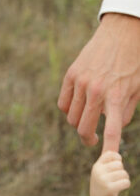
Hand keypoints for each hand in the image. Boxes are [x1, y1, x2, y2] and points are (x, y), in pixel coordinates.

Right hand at [58, 13, 139, 147]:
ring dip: (78, 123)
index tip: (107, 160)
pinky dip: (68, 109)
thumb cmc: (134, 62)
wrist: (122, 34)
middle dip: (88, 139)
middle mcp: (96, 91)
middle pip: (82, 128)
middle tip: (93, 140)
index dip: (108, 148)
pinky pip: (63, 102)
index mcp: (116, 97)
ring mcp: (81, 82)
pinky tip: (78, 107)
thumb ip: (126, 111)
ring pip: (70, 117)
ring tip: (86, 121)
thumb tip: (113, 126)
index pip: (111, 131)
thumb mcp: (137, 89)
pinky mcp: (71, 74)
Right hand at [90, 151, 130, 195]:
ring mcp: (103, 180)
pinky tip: (120, 187)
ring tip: (117, 184)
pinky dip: (126, 184)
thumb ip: (107, 157)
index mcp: (97, 165)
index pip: (111, 154)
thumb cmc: (103, 183)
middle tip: (115, 178)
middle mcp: (98, 171)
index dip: (118, 159)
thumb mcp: (102, 170)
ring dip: (124, 179)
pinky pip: (125, 182)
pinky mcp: (109, 189)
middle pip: (119, 164)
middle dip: (121, 171)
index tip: (115, 167)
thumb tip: (113, 134)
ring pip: (124, 173)